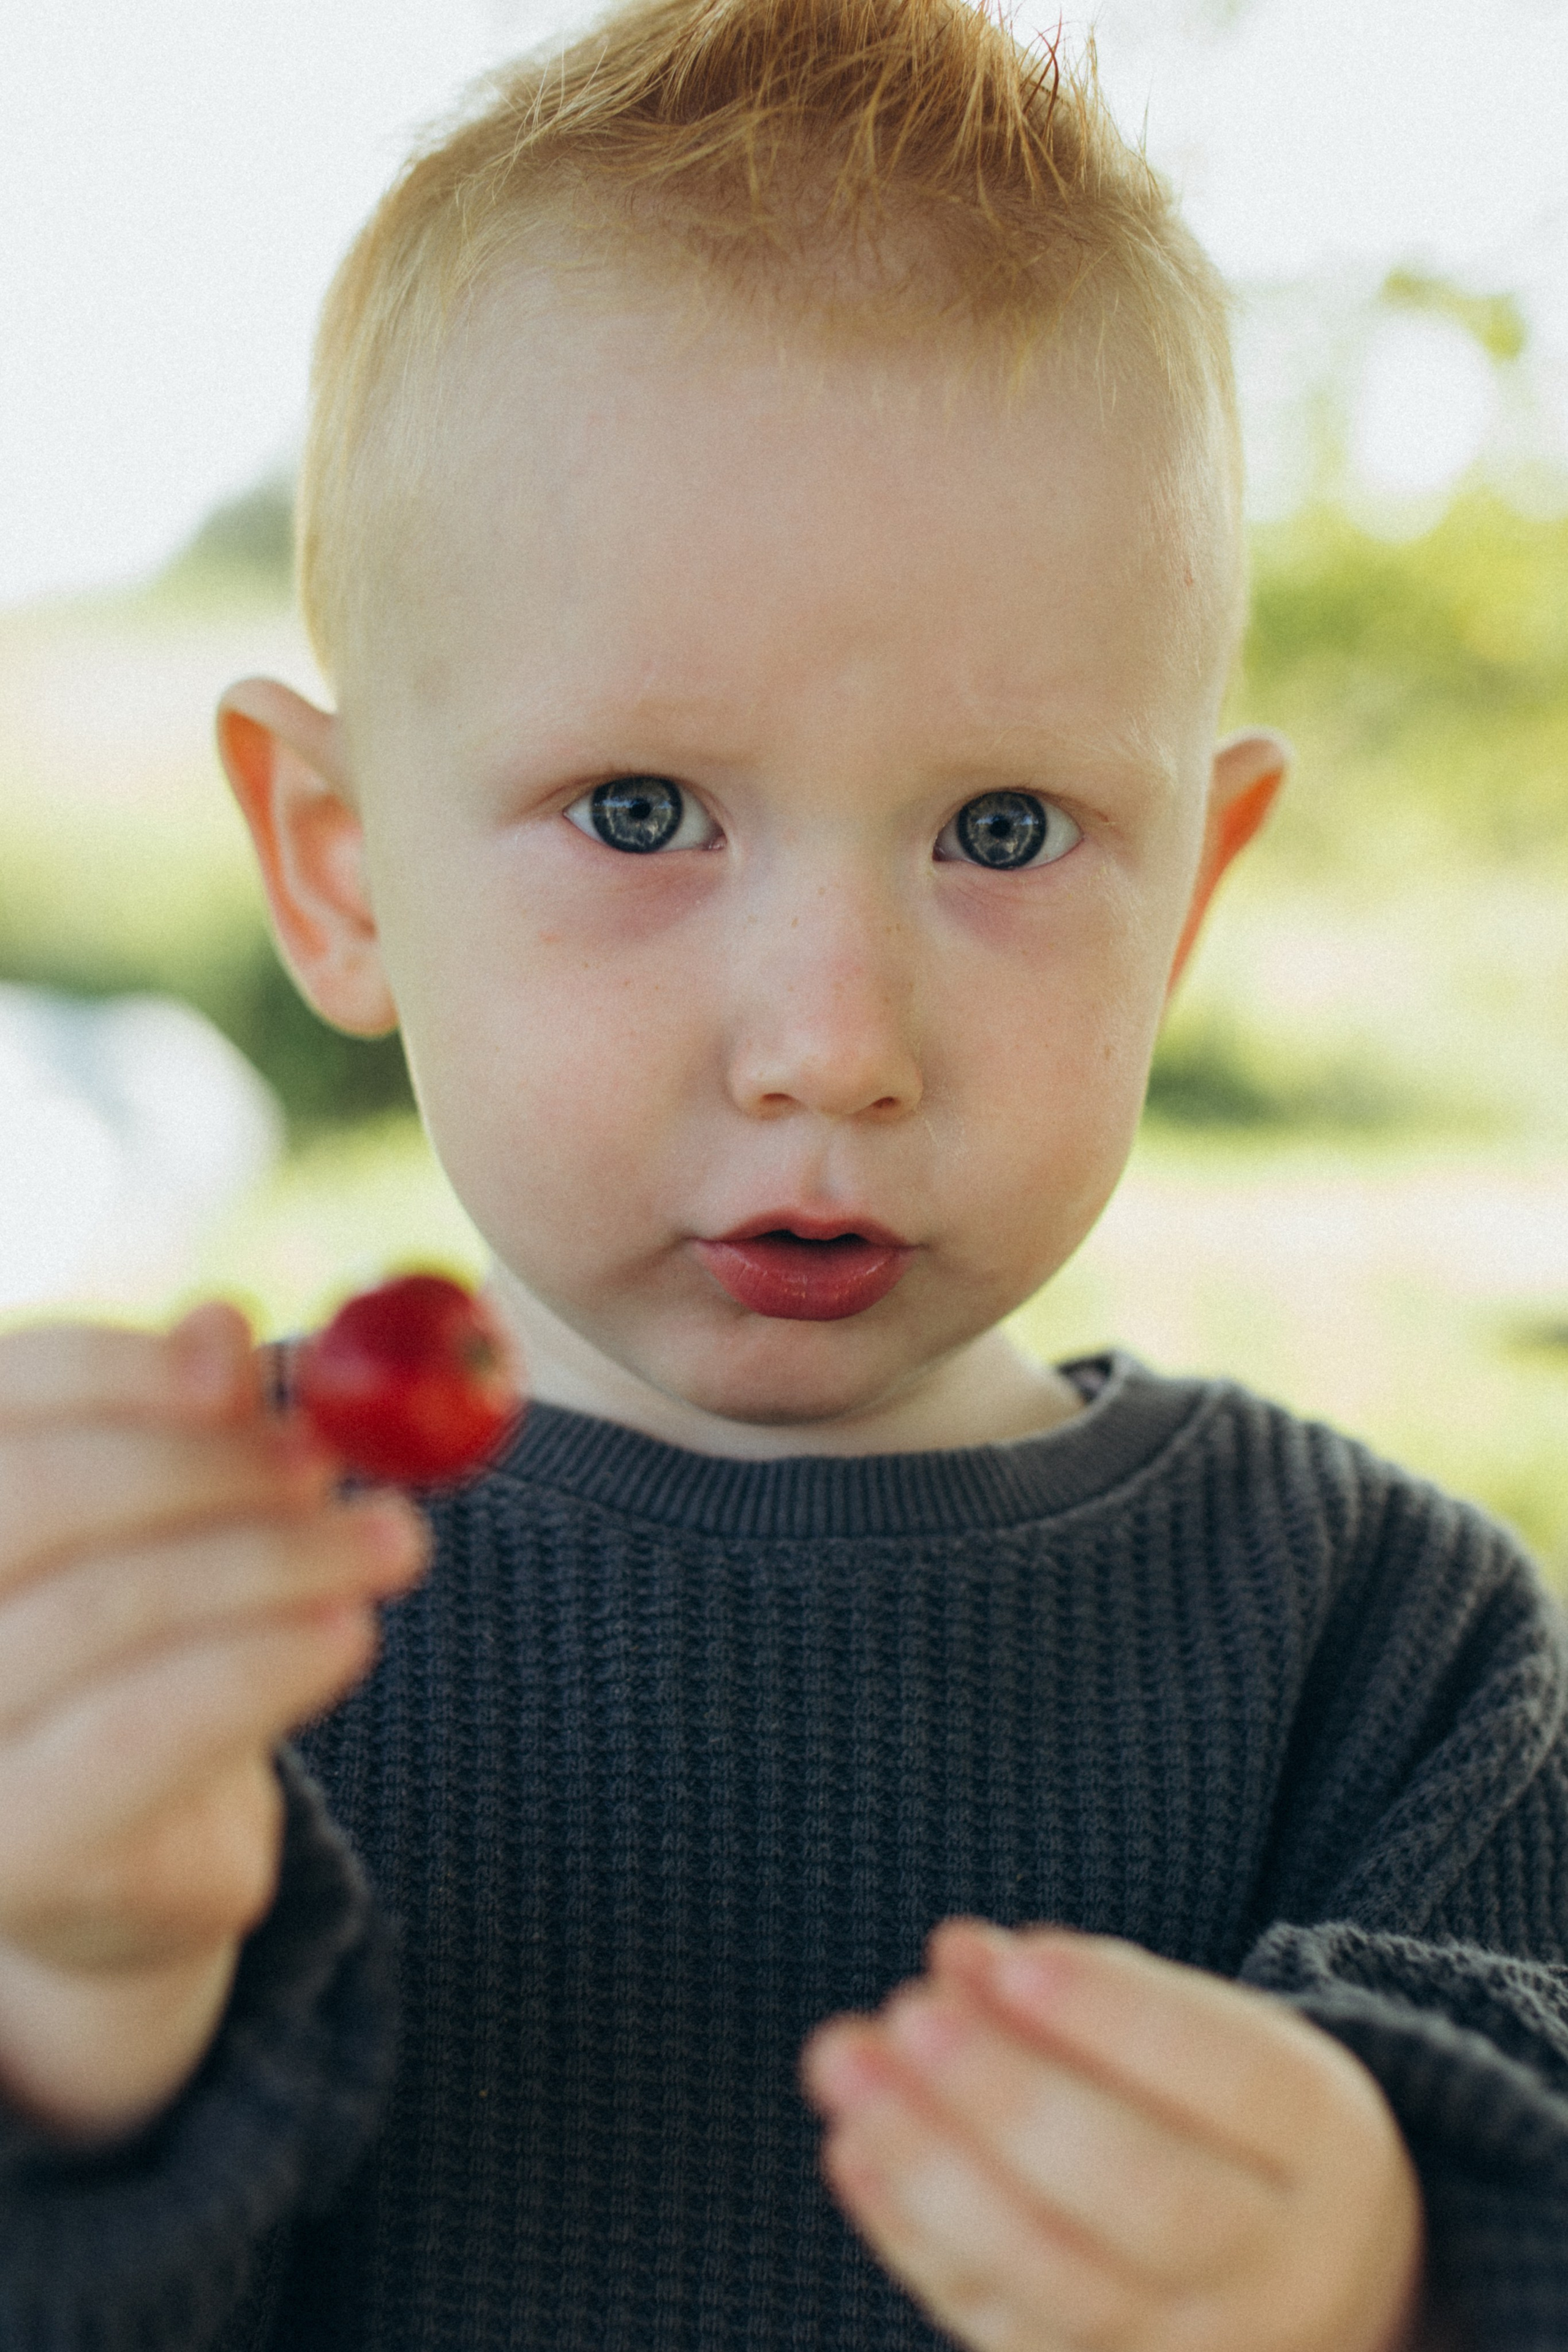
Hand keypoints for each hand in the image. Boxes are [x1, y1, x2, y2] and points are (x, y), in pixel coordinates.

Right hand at [0, 1304, 426, 2139]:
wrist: (134, 1859)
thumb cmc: (145, 1658)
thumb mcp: (174, 1527)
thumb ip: (188, 1427)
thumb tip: (219, 1326)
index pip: (1, 1393)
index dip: (114, 1366)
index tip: (236, 1355)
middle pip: (32, 1496)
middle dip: (202, 1466)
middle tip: (328, 1464)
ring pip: (104, 1608)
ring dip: (271, 1560)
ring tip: (388, 1542)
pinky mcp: (8, 1851)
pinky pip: (139, 1732)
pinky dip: (260, 1668)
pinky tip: (347, 1633)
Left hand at [802, 1922, 1426, 2351]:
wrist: (1317, 2280)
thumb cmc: (1231, 2120)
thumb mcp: (1206, 2034)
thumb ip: (1092, 1990)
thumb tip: (962, 1957)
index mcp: (1327, 2147)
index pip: (1232, 2080)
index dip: (1119, 2019)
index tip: (1013, 1960)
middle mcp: (1280, 2271)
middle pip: (1145, 2193)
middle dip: (1012, 2097)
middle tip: (912, 2011)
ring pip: (1059, 2277)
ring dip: (932, 2166)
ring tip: (846, 2064)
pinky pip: (1004, 2328)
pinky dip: (916, 2236)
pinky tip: (854, 2146)